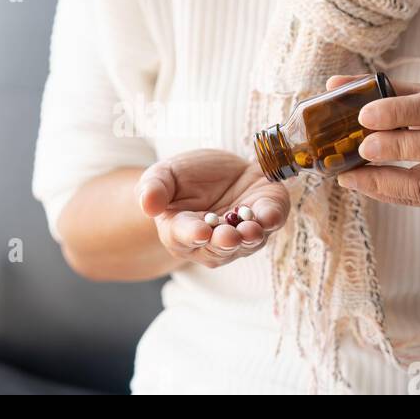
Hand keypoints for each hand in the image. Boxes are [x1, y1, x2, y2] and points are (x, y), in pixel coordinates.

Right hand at [136, 149, 289, 268]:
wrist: (218, 170)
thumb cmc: (185, 178)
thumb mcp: (164, 176)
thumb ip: (154, 189)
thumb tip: (146, 205)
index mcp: (181, 232)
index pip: (185, 237)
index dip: (192, 235)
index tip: (200, 232)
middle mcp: (213, 241)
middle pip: (219, 248)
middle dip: (225, 242)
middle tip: (229, 236)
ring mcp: (243, 232)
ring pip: (248, 242)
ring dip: (251, 237)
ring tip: (251, 230)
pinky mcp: (267, 215)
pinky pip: (271, 222)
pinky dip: (272, 219)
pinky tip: (271, 215)